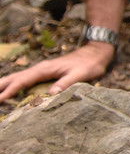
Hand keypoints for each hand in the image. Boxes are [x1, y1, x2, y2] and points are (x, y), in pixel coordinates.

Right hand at [0, 42, 114, 101]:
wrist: (95, 54)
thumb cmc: (89, 64)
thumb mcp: (81, 74)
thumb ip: (66, 83)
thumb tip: (52, 94)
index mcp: (45, 69)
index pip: (23, 81)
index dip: (10, 91)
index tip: (0, 99)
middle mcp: (40, 69)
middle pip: (15, 78)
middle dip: (1, 87)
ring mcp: (41, 71)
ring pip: (17, 78)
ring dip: (4, 86)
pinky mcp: (44, 74)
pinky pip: (24, 80)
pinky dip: (13, 85)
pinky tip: (9, 91)